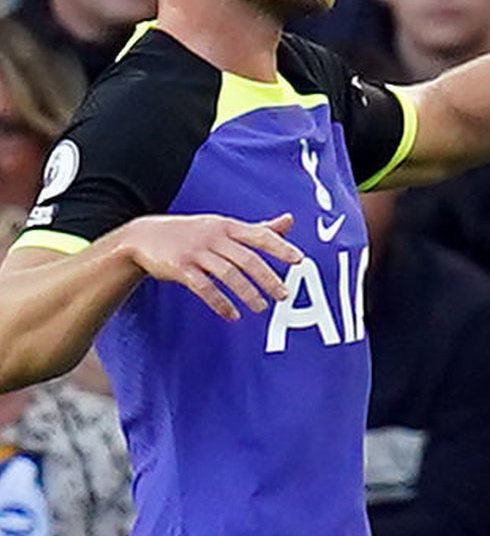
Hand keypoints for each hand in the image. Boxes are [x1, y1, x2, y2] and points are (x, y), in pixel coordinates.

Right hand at [114, 214, 303, 320]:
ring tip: (261, 308)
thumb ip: (258, 228)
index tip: (298, 260)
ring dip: (247, 293)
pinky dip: (220, 302)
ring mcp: (196, 252)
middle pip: (246, 259)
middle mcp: (214, 237)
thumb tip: (290, 221)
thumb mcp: (224, 226)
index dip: (280, 247)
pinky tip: (232, 314)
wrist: (143, 236)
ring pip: (227, 274)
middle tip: (283, 295)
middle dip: (267, 278)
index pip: (259, 235)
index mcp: (228, 226)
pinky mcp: (180, 268)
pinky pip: (204, 288)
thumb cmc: (193, 233)